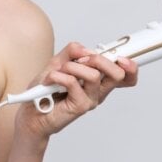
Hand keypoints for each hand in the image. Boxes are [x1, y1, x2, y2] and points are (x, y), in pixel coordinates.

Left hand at [16, 42, 137, 139]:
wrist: (31, 113)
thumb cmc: (46, 91)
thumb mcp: (58, 64)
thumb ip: (71, 53)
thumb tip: (83, 49)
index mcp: (98, 81)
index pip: (125, 76)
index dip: (130, 67)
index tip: (123, 58)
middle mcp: (98, 91)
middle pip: (117, 74)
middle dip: (99, 59)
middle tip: (83, 60)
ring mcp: (90, 99)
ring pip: (94, 75)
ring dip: (72, 67)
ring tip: (59, 72)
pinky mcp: (79, 106)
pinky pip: (73, 82)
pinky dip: (57, 76)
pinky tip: (50, 80)